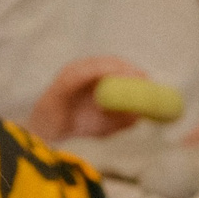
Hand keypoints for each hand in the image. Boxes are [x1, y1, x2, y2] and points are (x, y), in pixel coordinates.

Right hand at [26, 55, 152, 142]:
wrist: (51, 135)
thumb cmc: (78, 124)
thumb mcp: (107, 124)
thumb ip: (123, 120)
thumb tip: (142, 116)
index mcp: (94, 78)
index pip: (116, 68)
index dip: (132, 71)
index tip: (148, 79)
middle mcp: (84, 71)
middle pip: (109, 62)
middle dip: (127, 68)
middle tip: (143, 78)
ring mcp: (72, 73)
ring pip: (97, 64)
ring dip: (116, 68)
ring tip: (131, 78)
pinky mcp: (63, 81)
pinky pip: (82, 73)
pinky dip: (98, 73)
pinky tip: (111, 79)